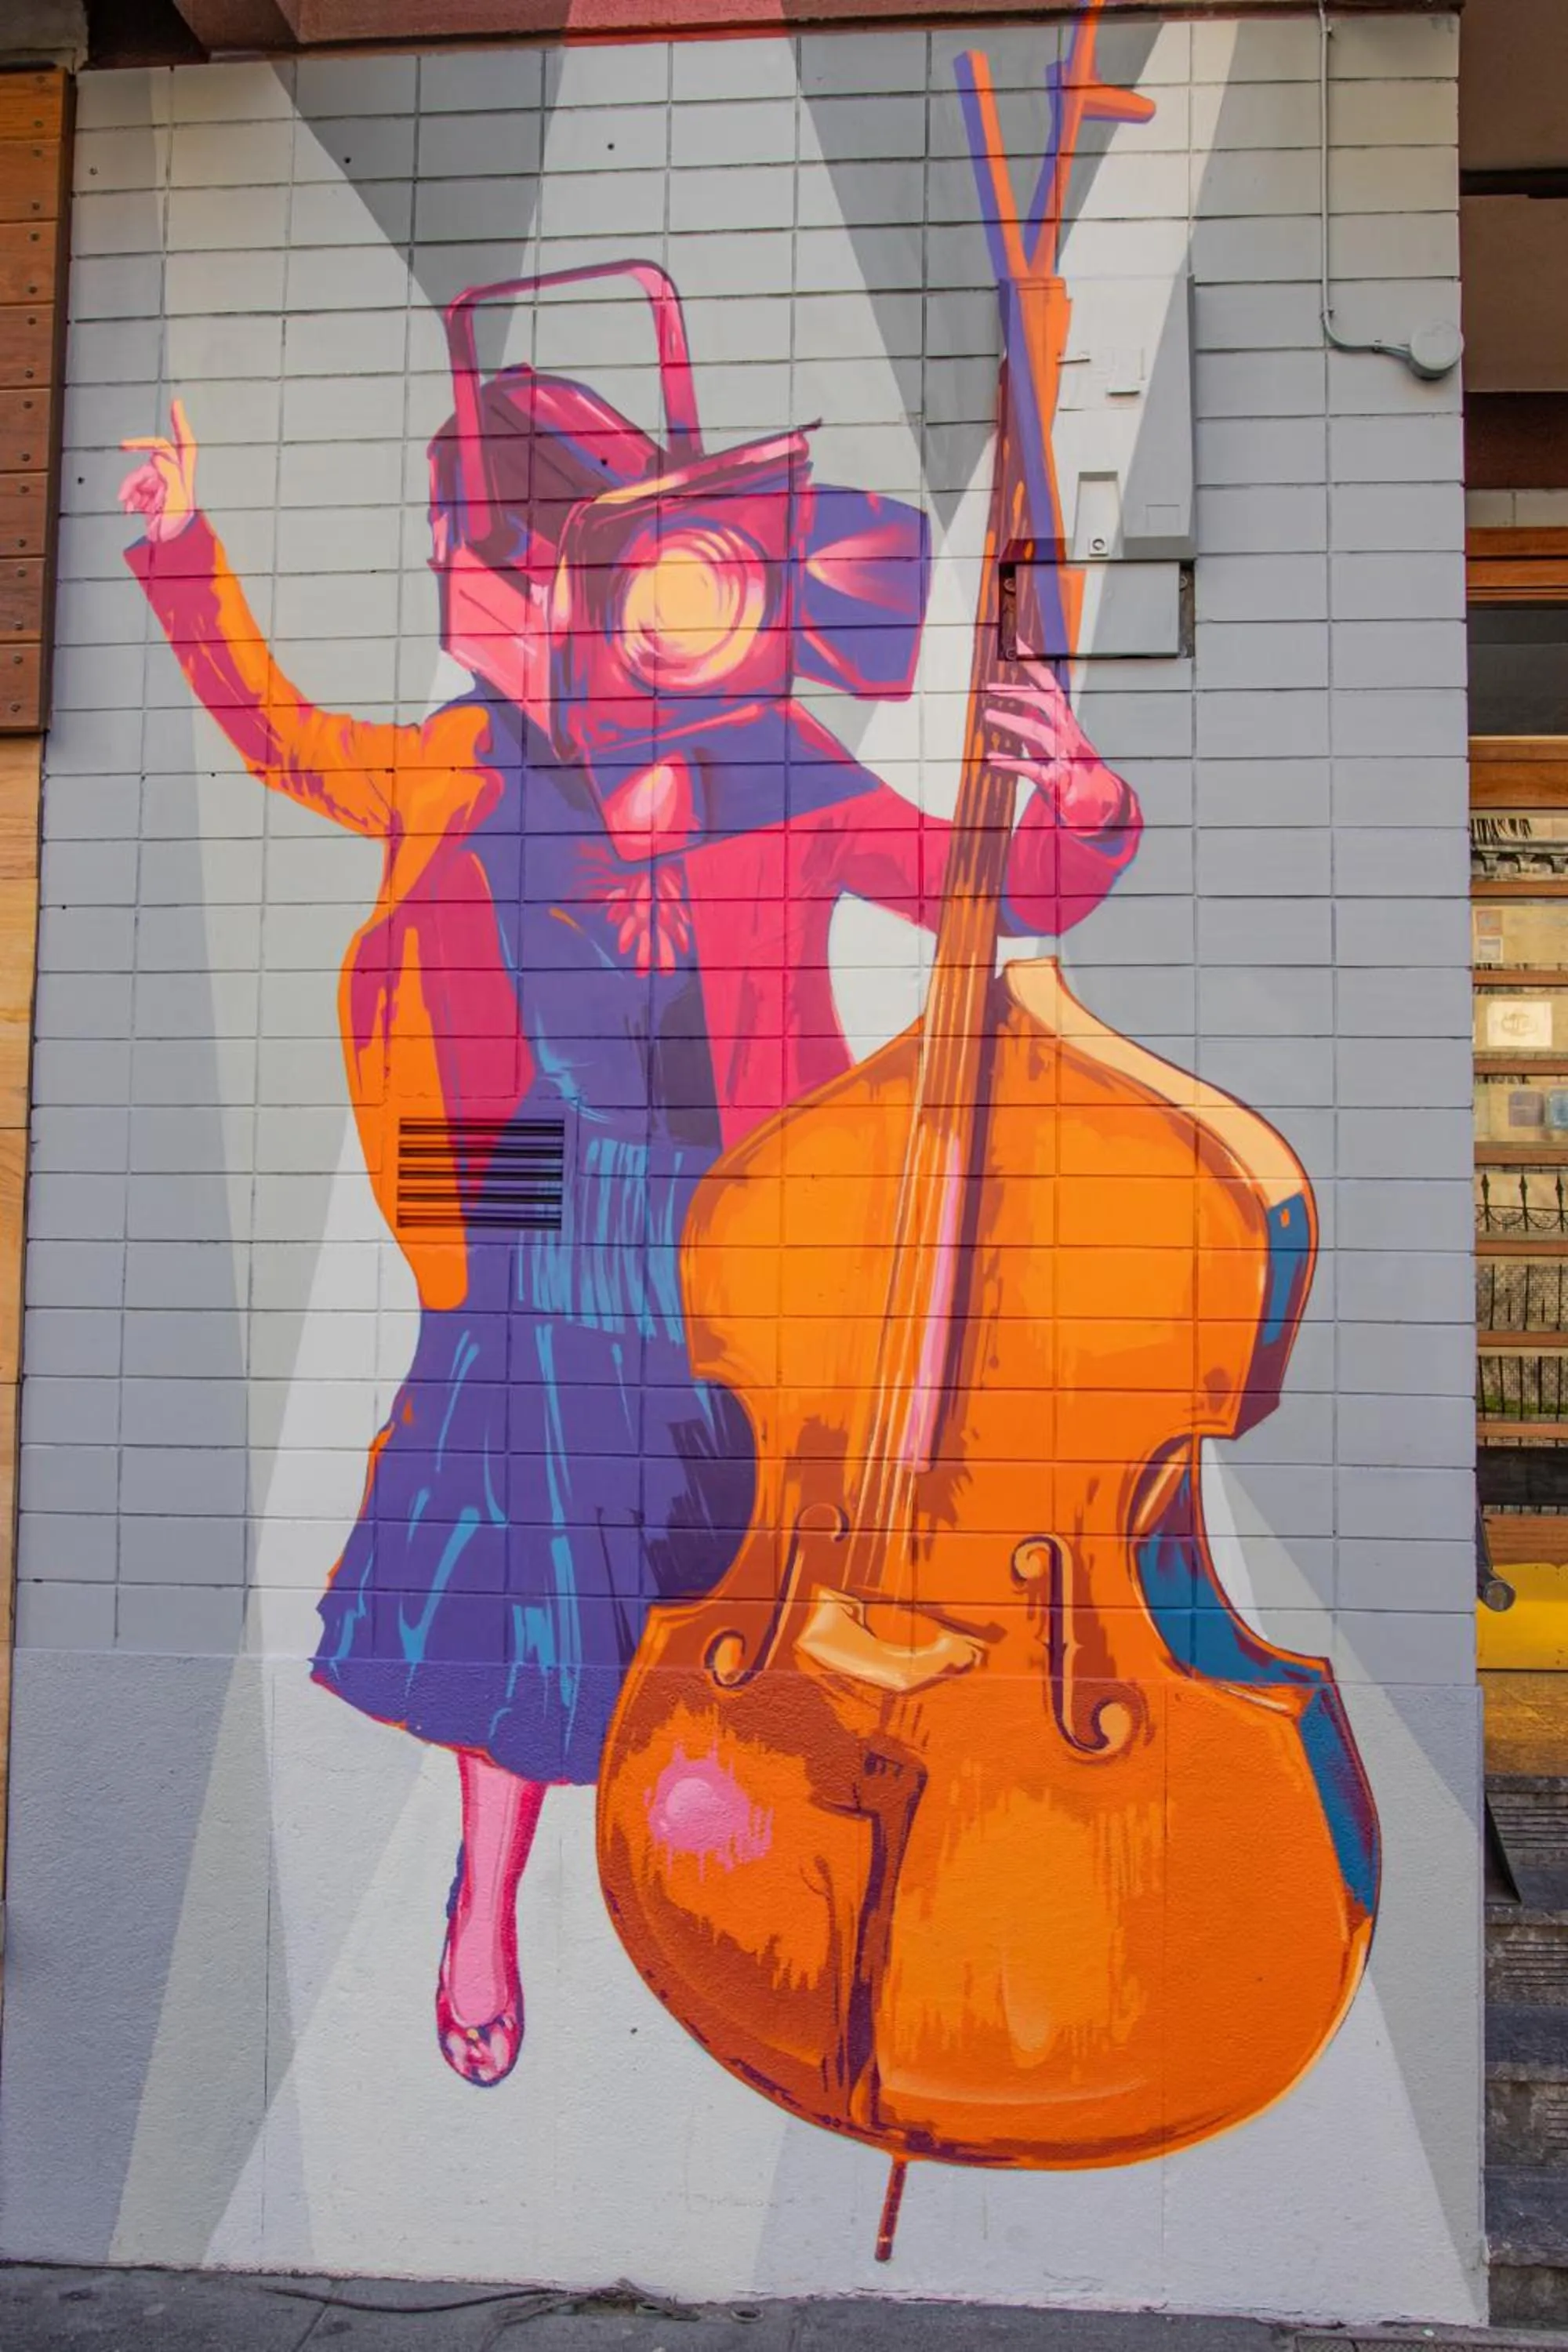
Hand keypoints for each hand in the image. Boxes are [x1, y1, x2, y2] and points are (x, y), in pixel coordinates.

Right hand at [119, 397, 196, 543]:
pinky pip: (136, 488)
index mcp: (186, 477)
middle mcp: (176, 479)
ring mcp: (163, 488)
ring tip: (130, 506)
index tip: (177, 403)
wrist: (173, 553)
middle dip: (141, 462)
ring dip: (133, 486)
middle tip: (122, 446)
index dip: (181, 423)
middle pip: (155, 457)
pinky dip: (131, 496)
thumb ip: (169, 477)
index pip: (185, 445)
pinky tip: (130, 510)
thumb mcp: (177, 504)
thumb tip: (158, 458)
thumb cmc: (180, 532)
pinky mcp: (153, 498)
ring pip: (141, 474)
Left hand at [985, 672, 1129, 836]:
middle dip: (1021, 691)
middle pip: (1049, 703)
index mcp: (1067, 724)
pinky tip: (992, 758)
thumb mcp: (1056, 744)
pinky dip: (1012, 762)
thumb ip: (1038, 726)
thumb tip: (1016, 707)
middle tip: (991, 686)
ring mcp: (1065, 758)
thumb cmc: (1076, 772)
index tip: (1016, 644)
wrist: (1103, 806)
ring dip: (1012, 720)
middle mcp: (1069, 735)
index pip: (1051, 687)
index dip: (1035, 665)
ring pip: (1040, 731)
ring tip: (988, 714)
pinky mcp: (1058, 783)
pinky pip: (1033, 769)